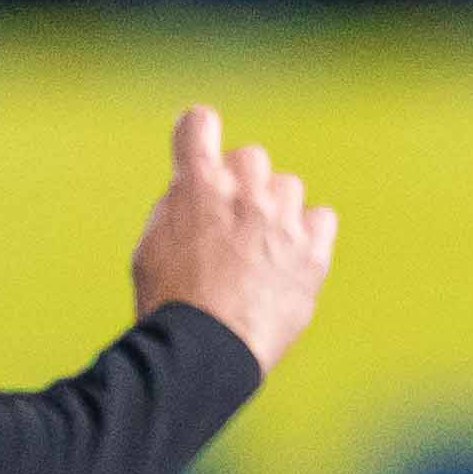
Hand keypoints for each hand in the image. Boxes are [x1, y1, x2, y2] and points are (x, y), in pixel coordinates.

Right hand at [130, 106, 334, 375]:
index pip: (199, 121)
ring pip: (288, 187)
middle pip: (250, 157)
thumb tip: (196, 184)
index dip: (197, 134)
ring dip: (275, 208)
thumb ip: (178, 204)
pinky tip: (290, 257)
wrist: (205, 352)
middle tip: (229, 222)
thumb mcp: (151, 245)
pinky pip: (321, 218)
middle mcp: (245, 192)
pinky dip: (308, 232)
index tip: (199, 151)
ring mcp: (283, 221)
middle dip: (240, 182)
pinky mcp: (312, 253)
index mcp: (198, 184)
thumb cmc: (170, 305)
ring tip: (259, 248)